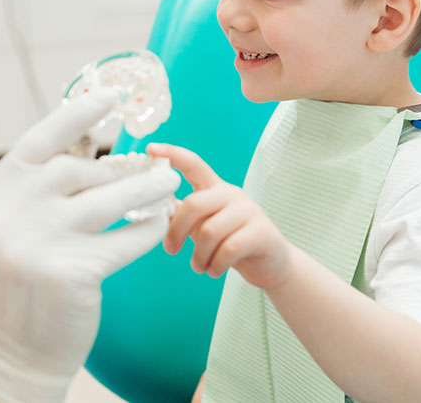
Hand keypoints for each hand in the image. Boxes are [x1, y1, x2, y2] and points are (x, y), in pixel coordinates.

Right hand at [0, 90, 179, 402]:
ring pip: (109, 199)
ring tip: (169, 186)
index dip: (75, 115)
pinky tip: (159, 226)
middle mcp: (8, 214)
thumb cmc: (13, 290)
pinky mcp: (70, 272)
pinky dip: (146, 231)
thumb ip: (33, 194)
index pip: (38, 142)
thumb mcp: (4, 232)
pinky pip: (124, 240)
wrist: (8, 355)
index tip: (109, 97)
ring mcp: (37, 243)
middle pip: (79, 172)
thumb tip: (87, 153)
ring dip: (146, 190)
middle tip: (150, 169)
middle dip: (119, 170)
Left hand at [148, 143, 292, 289]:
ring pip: (209, 232)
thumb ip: (183, 214)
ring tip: (199, 267)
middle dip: (177, 230)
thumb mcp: (203, 225)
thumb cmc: (229, 241)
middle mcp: (232, 194)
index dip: (172, 154)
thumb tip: (154, 208)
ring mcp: (249, 211)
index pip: (193, 164)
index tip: (151, 149)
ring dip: (199, 256)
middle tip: (171, 250)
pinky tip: (214, 271)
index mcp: (215, 188)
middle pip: (194, 203)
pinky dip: (216, 265)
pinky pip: (228, 249)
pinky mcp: (261, 232)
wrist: (270, 263)